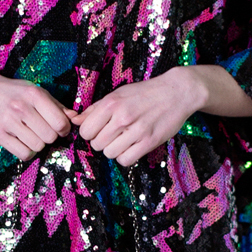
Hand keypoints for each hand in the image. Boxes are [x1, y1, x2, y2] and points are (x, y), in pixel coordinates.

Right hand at [0, 66, 72, 161]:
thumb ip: (56, 105)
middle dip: (49, 137)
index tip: (57, 128)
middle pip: (50, 137)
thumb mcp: (34, 91)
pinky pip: (23, 154)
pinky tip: (23, 142)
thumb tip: (76, 118)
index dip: (63, 129)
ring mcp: (8, 122)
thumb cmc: (12, 92)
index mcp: (34, 94)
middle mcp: (21, 107)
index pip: (61, 123)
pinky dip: (27, 152)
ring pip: (37, 146)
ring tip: (30, 135)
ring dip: (37, 144)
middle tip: (42, 131)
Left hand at [72, 65, 251, 166]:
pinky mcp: (149, 141)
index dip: (90, 133)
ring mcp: (136, 130)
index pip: (85, 130)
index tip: (99, 129)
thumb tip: (74, 120)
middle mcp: (121, 117)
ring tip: (124, 140)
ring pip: (110, 154)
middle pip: (96, 144)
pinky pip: (126, 160)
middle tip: (114, 135)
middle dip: (102, 142)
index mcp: (111, 104)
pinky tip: (132, 147)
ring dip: (114, 150)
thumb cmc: (144, 93)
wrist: (176, 92)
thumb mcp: (117, 95)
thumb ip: (95, 109)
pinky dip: (126, 156)